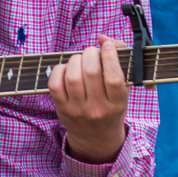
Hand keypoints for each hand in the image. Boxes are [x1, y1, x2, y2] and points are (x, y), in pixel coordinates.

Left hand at [47, 36, 128, 165]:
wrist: (96, 138)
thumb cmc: (111, 106)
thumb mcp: (122, 90)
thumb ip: (117, 62)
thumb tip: (103, 38)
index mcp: (117, 104)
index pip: (113, 77)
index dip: (109, 56)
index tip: (107, 45)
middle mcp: (97, 109)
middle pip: (91, 72)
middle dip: (91, 53)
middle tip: (92, 52)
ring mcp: (78, 110)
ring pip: (72, 76)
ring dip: (75, 59)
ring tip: (80, 60)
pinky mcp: (62, 109)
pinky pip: (55, 83)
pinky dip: (60, 70)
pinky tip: (67, 69)